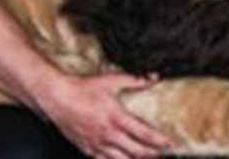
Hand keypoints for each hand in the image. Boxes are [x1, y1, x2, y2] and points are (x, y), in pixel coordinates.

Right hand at [39, 71, 171, 158]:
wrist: (58, 98)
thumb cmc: (83, 89)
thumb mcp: (111, 81)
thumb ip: (134, 80)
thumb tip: (152, 77)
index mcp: (117, 117)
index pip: (144, 134)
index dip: (160, 141)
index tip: (170, 143)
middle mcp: (109, 134)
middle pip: (136, 151)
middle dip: (152, 154)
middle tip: (162, 153)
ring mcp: (97, 143)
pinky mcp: (87, 148)